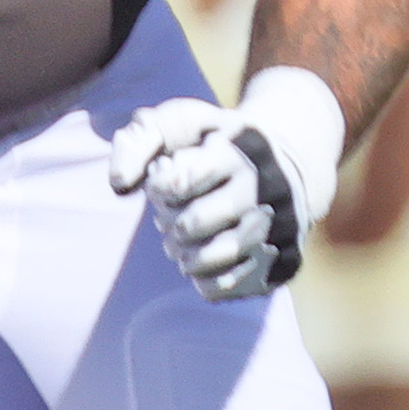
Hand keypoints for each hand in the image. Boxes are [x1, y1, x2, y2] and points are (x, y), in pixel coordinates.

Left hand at [109, 66, 345, 302]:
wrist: (283, 162)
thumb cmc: (213, 145)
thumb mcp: (176, 125)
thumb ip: (137, 143)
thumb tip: (121, 185)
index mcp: (240, 149)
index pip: (179, 184)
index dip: (160, 190)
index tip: (167, 184)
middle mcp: (267, 185)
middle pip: (193, 225)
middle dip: (171, 226)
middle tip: (171, 220)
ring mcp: (283, 222)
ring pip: (217, 257)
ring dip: (187, 258)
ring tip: (184, 246)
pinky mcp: (287, 256)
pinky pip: (237, 284)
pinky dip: (207, 283)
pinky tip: (203, 267)